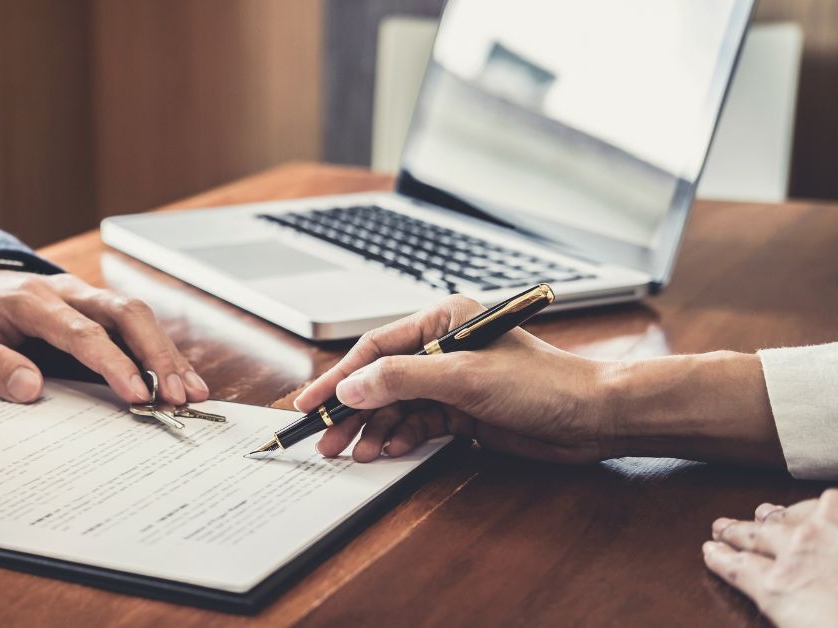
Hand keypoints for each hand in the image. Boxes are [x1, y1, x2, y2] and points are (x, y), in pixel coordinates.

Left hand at [0, 271, 208, 405]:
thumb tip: (30, 387)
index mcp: (31, 300)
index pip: (80, 330)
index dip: (111, 361)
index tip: (135, 393)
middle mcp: (69, 292)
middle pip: (126, 314)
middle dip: (156, 355)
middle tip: (176, 397)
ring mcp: (89, 299)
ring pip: (140, 318)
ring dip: (168, 356)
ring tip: (192, 395)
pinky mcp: (101, 313)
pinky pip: (140, 328)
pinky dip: (165, 355)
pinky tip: (186, 382)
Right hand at [293, 295, 611, 462]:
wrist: (591, 417)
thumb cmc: (542, 383)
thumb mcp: (464, 377)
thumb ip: (402, 380)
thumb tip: (351, 387)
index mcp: (442, 321)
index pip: (375, 348)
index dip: (339, 376)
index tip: (311, 402)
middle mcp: (443, 348)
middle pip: (380, 380)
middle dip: (352, 411)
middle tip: (324, 438)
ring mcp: (451, 381)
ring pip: (395, 406)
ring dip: (374, 429)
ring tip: (354, 453)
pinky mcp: (461, 411)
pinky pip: (417, 424)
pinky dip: (400, 438)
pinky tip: (388, 451)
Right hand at [705, 490, 837, 627]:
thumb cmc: (833, 626)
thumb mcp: (799, 623)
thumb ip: (785, 605)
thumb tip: (780, 597)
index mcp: (777, 587)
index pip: (736, 566)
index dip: (719, 557)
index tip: (710, 550)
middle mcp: (795, 552)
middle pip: (756, 536)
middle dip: (736, 531)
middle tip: (723, 526)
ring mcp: (825, 533)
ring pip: (790, 515)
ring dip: (773, 514)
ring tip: (764, 511)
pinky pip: (829, 503)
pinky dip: (821, 504)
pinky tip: (821, 502)